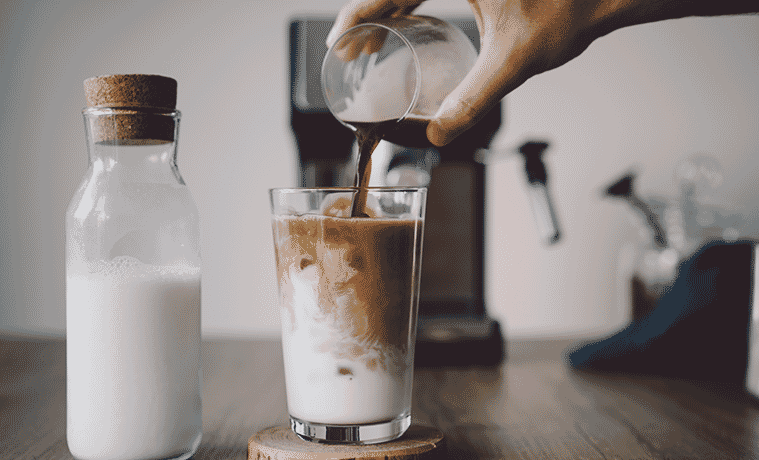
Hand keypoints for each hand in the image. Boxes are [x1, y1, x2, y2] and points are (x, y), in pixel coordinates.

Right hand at [327, 0, 757, 145]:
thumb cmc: (567, 13)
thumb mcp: (512, 63)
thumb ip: (472, 101)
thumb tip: (439, 135)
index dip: (360, 15)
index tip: (342, 41)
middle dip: (365, 13)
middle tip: (348, 48)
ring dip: (383, 6)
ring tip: (366, 39)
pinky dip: (407, 2)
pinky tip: (401, 23)